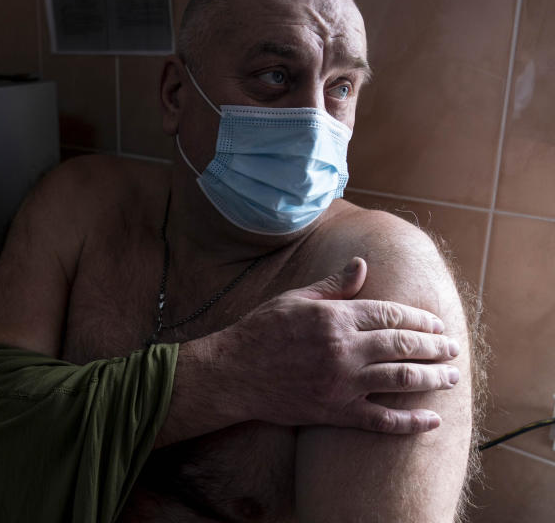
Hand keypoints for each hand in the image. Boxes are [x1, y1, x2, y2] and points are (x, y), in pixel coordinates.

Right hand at [215, 257, 458, 433]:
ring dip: (433, 378)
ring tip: (451, 377)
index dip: (420, 319)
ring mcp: (342, 383)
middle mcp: (344, 349)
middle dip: (435, 347)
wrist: (234, 372)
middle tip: (453, 349)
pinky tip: (431, 419)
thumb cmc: (262, 330)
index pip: (391, 314)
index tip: (437, 324)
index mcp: (335, 317)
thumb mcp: (296, 298)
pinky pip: (382, 420)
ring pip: (401, 380)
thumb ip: (334, 285)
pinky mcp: (336, 411)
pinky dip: (410, 422)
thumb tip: (363, 265)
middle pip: (404, 345)